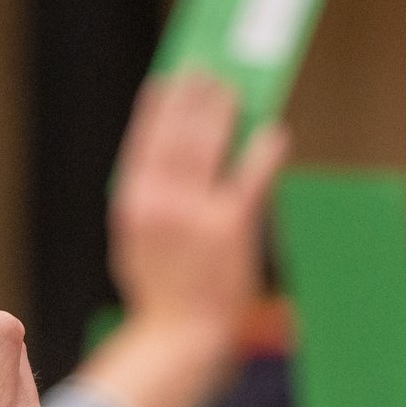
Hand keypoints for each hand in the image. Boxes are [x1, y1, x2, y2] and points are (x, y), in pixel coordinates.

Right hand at [110, 74, 286, 341]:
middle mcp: (161, 203)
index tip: (171, 78)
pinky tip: (273, 132)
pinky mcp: (230, 227)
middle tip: (208, 72)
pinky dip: (262, 151)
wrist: (182, 334)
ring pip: (209, 146)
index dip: (160, 106)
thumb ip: (148, 195)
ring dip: (222, 112)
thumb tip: (167, 151)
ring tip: (232, 90)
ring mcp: (196, 214)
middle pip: (179, 134)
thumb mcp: (136, 237)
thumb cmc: (161, 285)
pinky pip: (249, 177)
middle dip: (194, 97)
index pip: (145, 140)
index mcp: (133, 203)